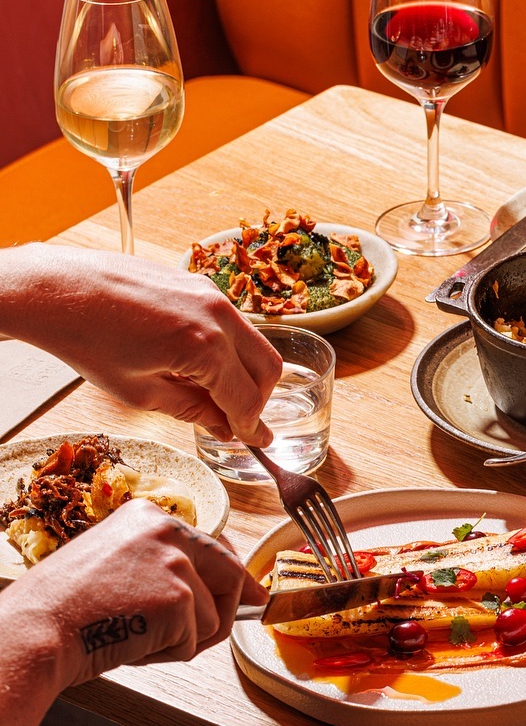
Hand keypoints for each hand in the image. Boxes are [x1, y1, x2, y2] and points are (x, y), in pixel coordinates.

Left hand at [1, 245, 282, 444]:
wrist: (56, 289)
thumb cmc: (86, 339)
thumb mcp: (138, 391)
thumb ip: (192, 410)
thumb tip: (224, 427)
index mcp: (205, 348)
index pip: (246, 398)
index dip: (252, 426)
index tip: (255, 441)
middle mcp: (218, 316)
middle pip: (268, 367)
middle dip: (259, 399)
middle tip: (240, 419)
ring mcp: (211, 294)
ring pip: (254, 342)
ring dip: (244, 372)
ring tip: (211, 392)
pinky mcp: (200, 283)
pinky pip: (231, 322)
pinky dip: (228, 348)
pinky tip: (196, 362)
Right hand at [4, 499, 266, 686]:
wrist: (33, 631)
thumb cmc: (63, 609)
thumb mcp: (113, 564)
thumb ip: (159, 566)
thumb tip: (218, 588)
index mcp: (148, 517)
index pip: (211, 544)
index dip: (231, 574)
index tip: (252, 592)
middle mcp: (168, 530)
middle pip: (230, 573)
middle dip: (230, 609)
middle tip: (222, 629)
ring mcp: (176, 564)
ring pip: (214, 617)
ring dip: (183, 640)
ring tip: (135, 637)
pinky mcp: (179, 599)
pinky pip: (194, 642)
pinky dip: (166, 655)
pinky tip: (131, 645)